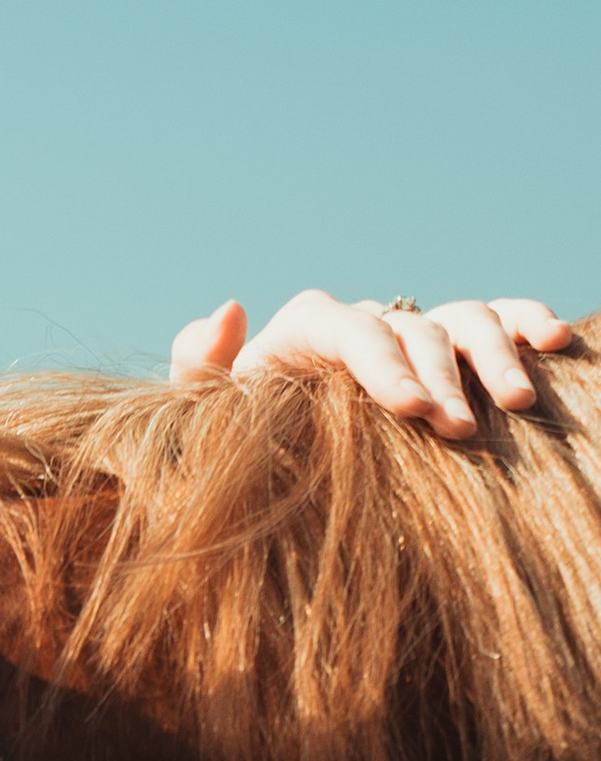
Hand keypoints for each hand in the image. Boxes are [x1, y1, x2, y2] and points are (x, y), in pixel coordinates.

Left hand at [167, 290, 571, 440]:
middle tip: (459, 432)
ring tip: (520, 403)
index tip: (411, 409)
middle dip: (442, 378)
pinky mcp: (453, 350)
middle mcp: (368, 320)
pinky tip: (558, 343)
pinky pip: (498, 320)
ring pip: (465, 321)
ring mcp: (414, 332)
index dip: (384, 364)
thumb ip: (202, 366)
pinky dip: (527, 322)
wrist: (273, 453)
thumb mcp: (207, 411)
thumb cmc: (241, 436)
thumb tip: (230, 307)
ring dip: (496, 356)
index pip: (351, 330)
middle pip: (415, 330)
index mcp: (307, 328)